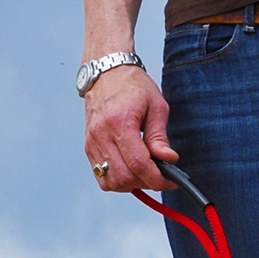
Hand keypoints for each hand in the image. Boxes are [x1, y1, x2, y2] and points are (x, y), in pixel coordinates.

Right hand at [84, 66, 176, 191]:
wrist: (106, 73)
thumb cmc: (133, 86)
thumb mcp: (156, 106)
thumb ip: (160, 137)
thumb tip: (169, 160)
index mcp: (119, 122)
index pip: (138, 163)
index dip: (157, 179)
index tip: (170, 181)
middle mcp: (101, 134)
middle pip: (124, 177)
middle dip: (147, 183)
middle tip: (160, 176)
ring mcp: (92, 142)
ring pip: (111, 181)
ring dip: (131, 184)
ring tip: (145, 173)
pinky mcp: (88, 146)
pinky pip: (101, 175)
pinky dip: (117, 180)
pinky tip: (130, 171)